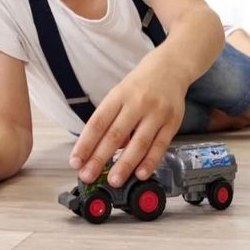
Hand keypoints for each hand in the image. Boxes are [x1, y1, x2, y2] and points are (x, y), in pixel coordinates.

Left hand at [69, 63, 184, 188]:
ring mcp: (156, 113)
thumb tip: (101, 151)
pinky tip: (141, 174)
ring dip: (125, 164)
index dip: (85, 144)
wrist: (170, 69)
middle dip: (100, 158)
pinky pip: (160, 146)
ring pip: (139, 143)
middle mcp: (137, 103)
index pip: (97, 123)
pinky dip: (150, 162)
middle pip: (115, 134)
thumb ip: (111, 122)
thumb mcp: (119, 95)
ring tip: (114, 180)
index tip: (76, 161)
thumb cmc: (139, 86)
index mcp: (118, 96)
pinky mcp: (173, 122)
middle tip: (88, 176)